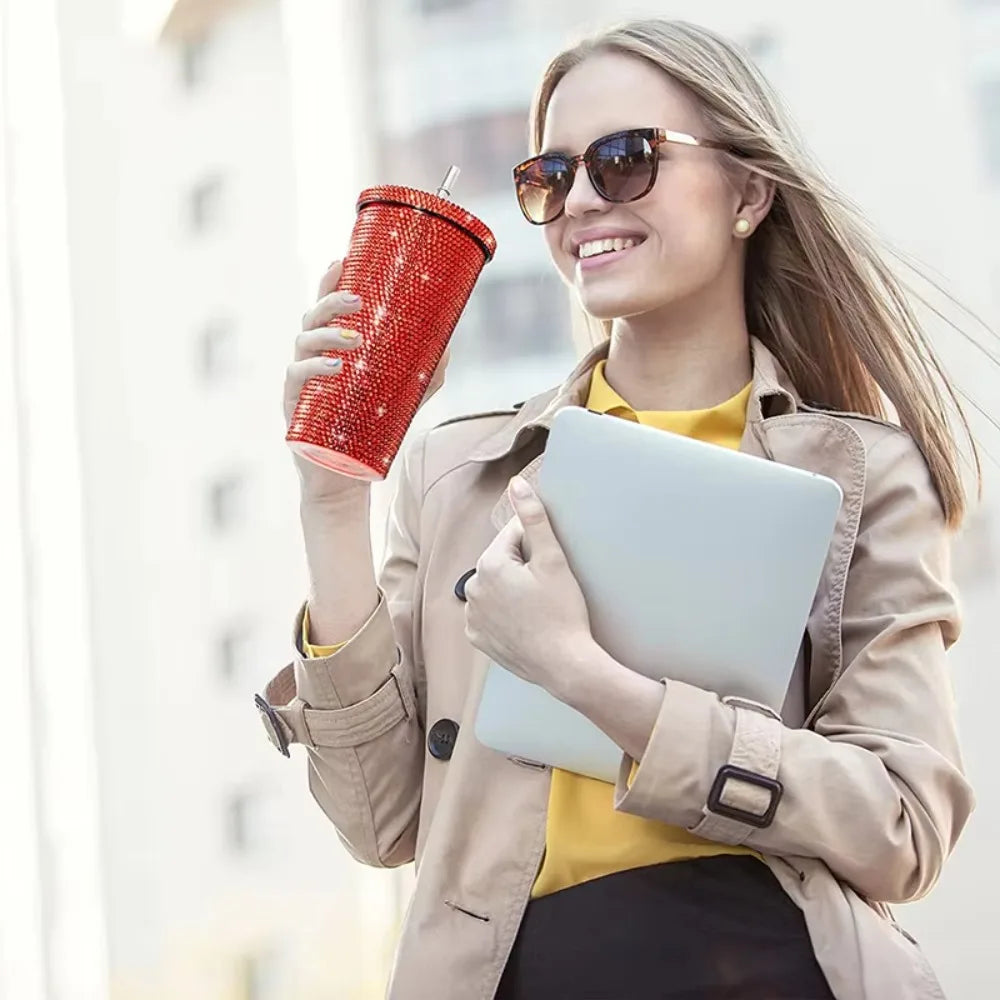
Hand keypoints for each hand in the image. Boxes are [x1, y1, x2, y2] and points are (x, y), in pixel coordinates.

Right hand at [286, 260, 449, 504]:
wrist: (344, 475)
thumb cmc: (368, 430)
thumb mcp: (402, 397)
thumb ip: (424, 372)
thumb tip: (449, 344)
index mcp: (333, 347)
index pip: (328, 306)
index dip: (330, 280)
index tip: (342, 258)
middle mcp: (313, 356)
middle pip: (313, 316)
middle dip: (331, 300)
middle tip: (357, 298)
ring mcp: (301, 379)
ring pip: (303, 342)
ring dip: (327, 334)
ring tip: (354, 337)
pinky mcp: (293, 404)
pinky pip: (296, 378)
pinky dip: (313, 368)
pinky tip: (333, 366)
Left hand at [464, 476, 595, 699]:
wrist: (565, 664)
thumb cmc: (562, 612)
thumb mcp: (553, 560)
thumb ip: (533, 518)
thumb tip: (516, 483)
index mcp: (489, 565)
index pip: (513, 537)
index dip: (538, 546)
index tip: (552, 566)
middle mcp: (473, 589)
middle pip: (503, 562)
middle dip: (523, 567)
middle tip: (549, 588)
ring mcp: (473, 617)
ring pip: (495, 588)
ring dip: (512, 589)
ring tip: (539, 606)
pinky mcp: (478, 639)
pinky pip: (490, 614)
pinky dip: (504, 614)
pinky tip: (525, 621)